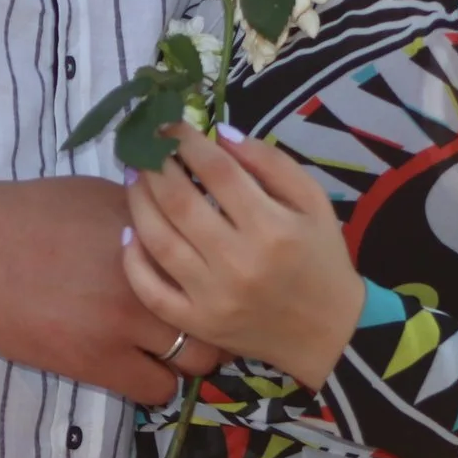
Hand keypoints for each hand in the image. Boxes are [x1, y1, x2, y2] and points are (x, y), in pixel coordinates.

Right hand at [0, 156, 218, 404]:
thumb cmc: (27, 214)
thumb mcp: (96, 195)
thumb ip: (144, 215)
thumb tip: (178, 221)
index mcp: (153, 229)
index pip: (216, 259)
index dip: (220, 277)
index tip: (214, 286)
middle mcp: (150, 273)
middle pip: (216, 314)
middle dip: (215, 324)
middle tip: (201, 327)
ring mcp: (125, 320)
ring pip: (192, 360)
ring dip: (185, 359)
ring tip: (167, 352)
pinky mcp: (97, 361)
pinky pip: (155, 390)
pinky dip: (152, 383)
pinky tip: (134, 368)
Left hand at [122, 125, 364, 389]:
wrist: (328, 332)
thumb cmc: (320, 256)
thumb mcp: (313, 200)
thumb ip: (270, 162)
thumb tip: (220, 133)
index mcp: (271, 226)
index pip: (216, 171)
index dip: (188, 141)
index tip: (172, 125)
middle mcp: (237, 261)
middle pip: (179, 202)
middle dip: (156, 165)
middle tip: (145, 146)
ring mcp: (212, 296)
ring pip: (158, 240)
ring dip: (139, 202)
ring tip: (134, 177)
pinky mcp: (197, 323)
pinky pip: (152, 291)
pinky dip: (133, 260)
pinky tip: (129, 232)